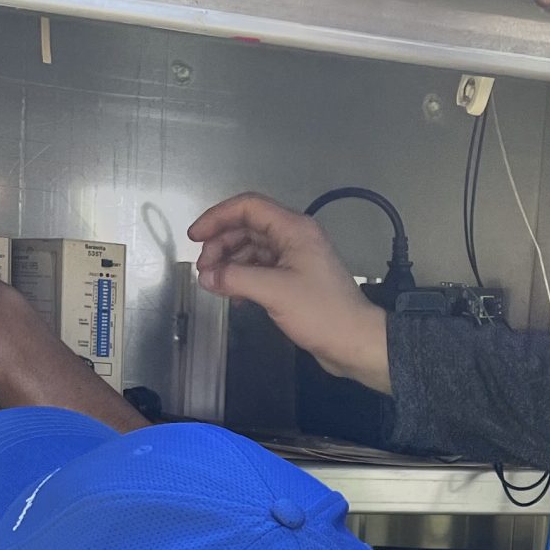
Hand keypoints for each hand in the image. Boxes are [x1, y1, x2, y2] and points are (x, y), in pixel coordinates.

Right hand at [188, 192, 390, 388]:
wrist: (354, 342)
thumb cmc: (322, 313)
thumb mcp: (274, 292)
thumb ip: (235, 279)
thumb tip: (206, 276)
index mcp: (294, 229)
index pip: (248, 207)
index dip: (217, 217)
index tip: (195, 237)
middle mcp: (294, 238)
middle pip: (247, 227)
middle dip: (220, 244)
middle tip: (203, 269)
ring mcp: (295, 259)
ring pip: (252, 249)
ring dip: (230, 263)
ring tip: (214, 283)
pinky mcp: (294, 280)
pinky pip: (261, 269)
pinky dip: (243, 278)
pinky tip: (234, 295)